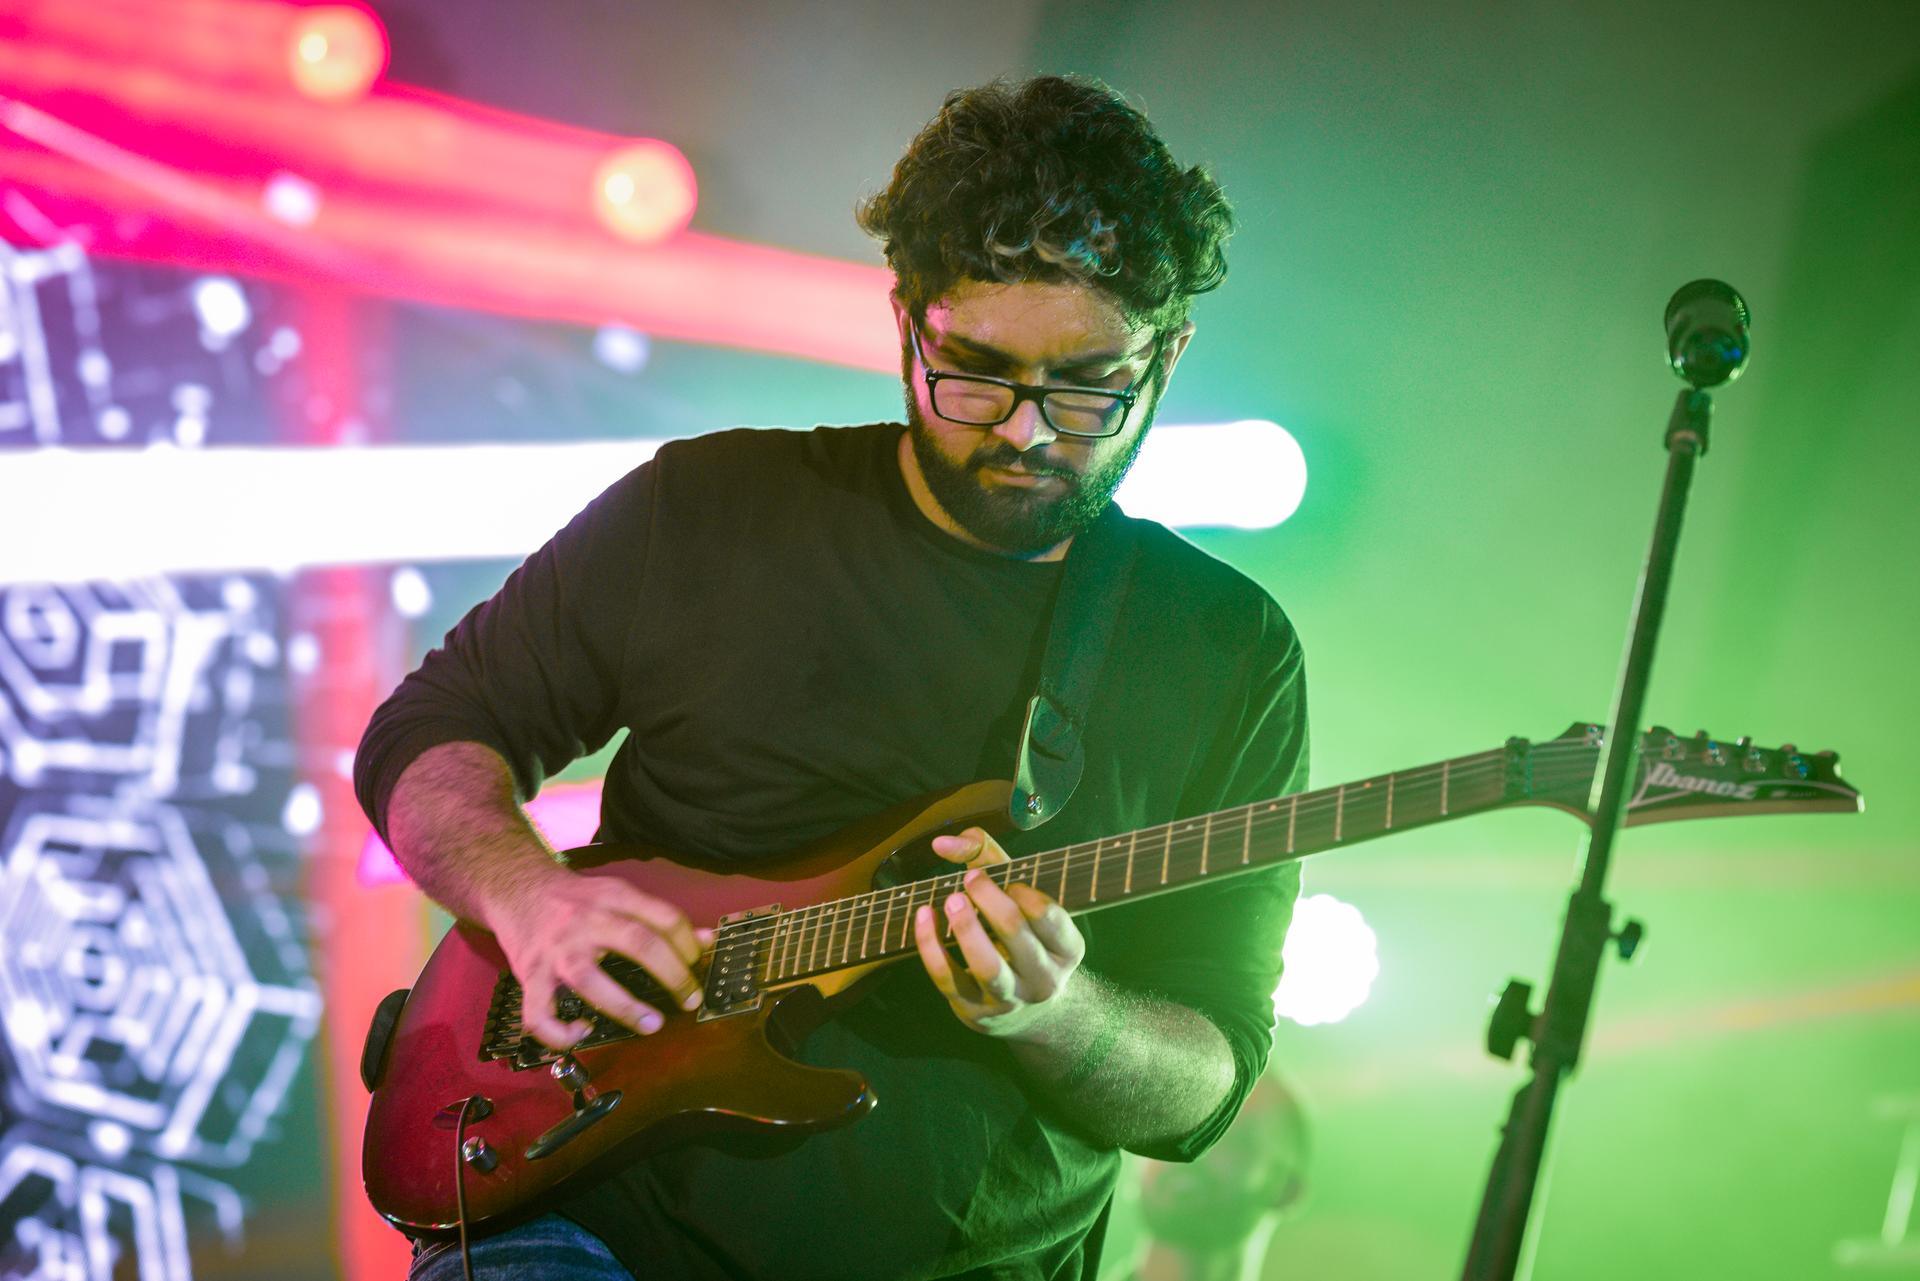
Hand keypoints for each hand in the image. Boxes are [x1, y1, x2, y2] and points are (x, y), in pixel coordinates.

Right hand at [483, 866, 710, 1049]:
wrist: (513, 884)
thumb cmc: (575, 898)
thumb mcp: (617, 894)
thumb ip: (658, 917)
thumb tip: (707, 941)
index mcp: (613, 896)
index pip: (664, 917)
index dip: (689, 943)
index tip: (699, 963)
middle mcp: (586, 921)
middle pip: (640, 945)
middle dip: (674, 976)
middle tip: (691, 999)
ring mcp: (556, 950)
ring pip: (592, 982)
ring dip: (626, 1008)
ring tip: (652, 1025)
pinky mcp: (529, 975)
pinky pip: (540, 1015)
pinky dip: (560, 1033)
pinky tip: (582, 1033)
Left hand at [914, 826, 1085, 1040]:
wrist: (1028, 1014)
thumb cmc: (1022, 939)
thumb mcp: (1021, 900)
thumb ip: (988, 858)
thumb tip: (942, 842)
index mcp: (1066, 949)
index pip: (1051, 917)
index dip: (1026, 893)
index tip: (1008, 881)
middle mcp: (1043, 978)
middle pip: (1017, 935)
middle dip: (991, 901)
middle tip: (970, 878)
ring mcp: (1009, 999)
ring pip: (987, 967)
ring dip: (966, 929)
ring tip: (951, 899)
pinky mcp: (974, 1011)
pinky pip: (948, 979)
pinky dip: (931, 946)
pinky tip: (923, 915)